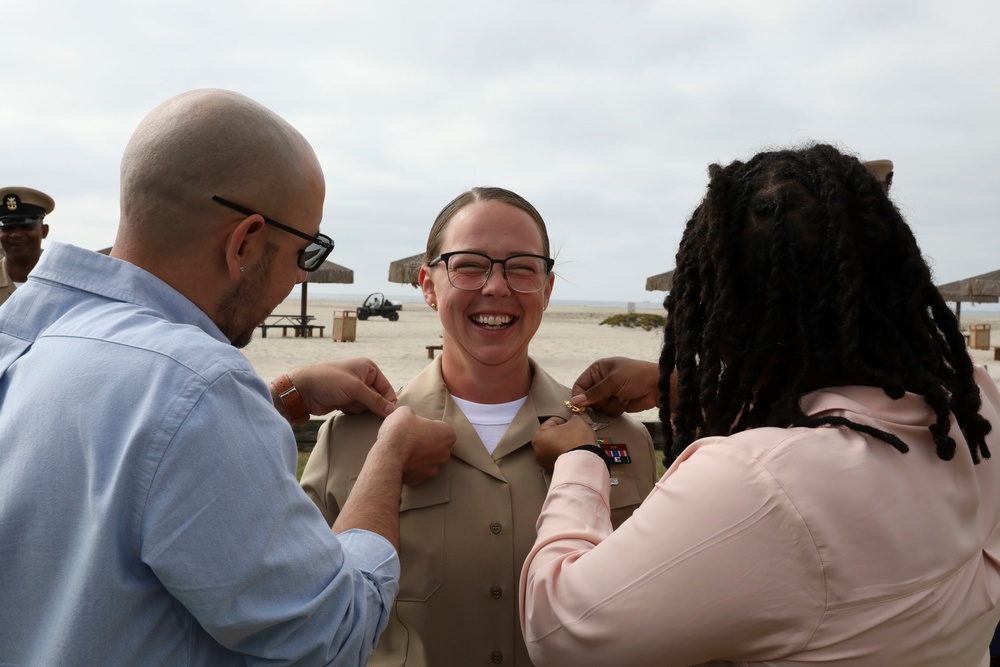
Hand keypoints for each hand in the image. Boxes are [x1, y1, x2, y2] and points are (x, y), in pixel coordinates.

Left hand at [280, 358, 397, 419]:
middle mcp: (363, 377)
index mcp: (368, 368)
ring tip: (348, 404)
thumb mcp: (355, 389)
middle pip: (378, 398)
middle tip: (366, 410)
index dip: (387, 401)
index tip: (388, 415)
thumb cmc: (328, 381)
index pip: (386, 388)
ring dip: (360, 409)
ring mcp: (354, 389)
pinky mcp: (347, 400)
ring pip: (368, 406)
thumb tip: (392, 411)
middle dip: (371, 406)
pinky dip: (353, 412)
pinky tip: (343, 408)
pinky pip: (358, 410)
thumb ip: (375, 400)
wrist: (303, 390)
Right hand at [374, 406, 454, 485]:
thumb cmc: (401, 431)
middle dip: (426, 442)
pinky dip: (410, 467)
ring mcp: (433, 469)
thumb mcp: (405, 411)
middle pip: (437, 446)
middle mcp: (445, 453)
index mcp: (447, 434)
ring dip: (419, 456)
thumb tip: (409, 418)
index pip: (440, 428)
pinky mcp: (421, 480)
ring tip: (403, 450)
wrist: (389, 456)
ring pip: (428, 460)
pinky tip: (400, 461)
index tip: (417, 426)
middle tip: (410, 438)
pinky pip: (417, 471)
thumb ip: (412, 414)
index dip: (428, 426)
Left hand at [531, 415, 596, 472]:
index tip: (570, 422)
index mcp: (538, 436)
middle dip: (562, 433)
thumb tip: (573, 421)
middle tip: (573, 432)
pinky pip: (560, 458)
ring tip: (575, 442)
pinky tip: (575, 451)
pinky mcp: (554, 470)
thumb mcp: (576, 421)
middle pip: (551, 436)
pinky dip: (566, 454)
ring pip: (555, 448)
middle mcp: (538, 451)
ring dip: (564, 444)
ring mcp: (545, 463)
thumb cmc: (577, 440)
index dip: (563, 420)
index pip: (551, 422)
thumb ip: (572, 419)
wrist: (584, 461)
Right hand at [569, 356, 662, 415]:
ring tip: (622, 397)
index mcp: (598, 370)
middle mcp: (601, 381)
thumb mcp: (613, 381)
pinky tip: (626, 402)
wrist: (657, 386)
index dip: (579, 396)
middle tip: (611, 396)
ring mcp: (609, 393)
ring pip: (598, 408)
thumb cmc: (636, 376)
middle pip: (588, 399)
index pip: (580, 385)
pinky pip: (608, 412)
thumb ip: (594, 393)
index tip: (579, 407)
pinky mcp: (616, 403)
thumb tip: (575, 402)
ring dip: (610, 405)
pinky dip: (616, 409)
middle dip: (599, 401)